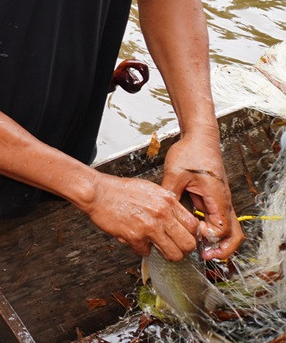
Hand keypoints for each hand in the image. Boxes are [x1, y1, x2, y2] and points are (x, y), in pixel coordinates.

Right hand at [80, 172, 198, 260]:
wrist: (98, 192)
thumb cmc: (120, 190)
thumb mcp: (150, 189)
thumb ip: (166, 203)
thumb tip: (176, 218)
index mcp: (167, 201)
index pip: (193, 225)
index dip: (191, 234)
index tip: (185, 237)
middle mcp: (162, 214)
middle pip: (188, 243)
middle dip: (183, 249)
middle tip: (176, 248)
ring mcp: (149, 226)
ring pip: (173, 254)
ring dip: (167, 255)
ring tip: (160, 250)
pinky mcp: (135, 237)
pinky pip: (146, 252)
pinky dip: (141, 249)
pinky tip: (136, 240)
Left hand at [162, 132, 244, 259]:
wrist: (200, 138)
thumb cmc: (191, 152)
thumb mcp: (176, 173)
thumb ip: (171, 194)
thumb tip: (162, 213)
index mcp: (217, 198)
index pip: (221, 229)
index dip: (208, 237)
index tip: (192, 237)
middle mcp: (223, 202)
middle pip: (232, 234)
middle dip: (221, 248)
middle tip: (203, 256)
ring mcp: (220, 201)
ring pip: (227, 228)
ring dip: (216, 240)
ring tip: (198, 248)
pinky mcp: (213, 198)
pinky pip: (216, 219)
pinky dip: (209, 229)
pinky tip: (193, 231)